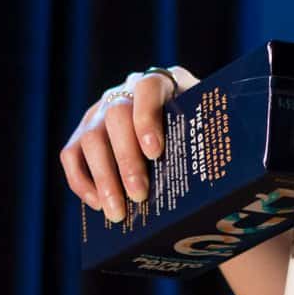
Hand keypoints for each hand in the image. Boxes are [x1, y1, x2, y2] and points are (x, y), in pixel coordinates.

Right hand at [58, 65, 196, 222]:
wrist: (180, 126)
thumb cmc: (196, 131)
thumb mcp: (206, 125)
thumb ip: (209, 136)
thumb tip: (222, 174)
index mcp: (162, 82)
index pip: (148, 88)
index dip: (148, 117)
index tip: (155, 152)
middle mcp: (125, 91)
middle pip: (116, 116)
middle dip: (127, 159)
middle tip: (139, 195)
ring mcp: (100, 111)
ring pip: (91, 139)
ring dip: (104, 178)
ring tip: (118, 212)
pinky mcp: (82, 133)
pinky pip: (71, 154)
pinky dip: (82, 181)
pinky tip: (98, 205)